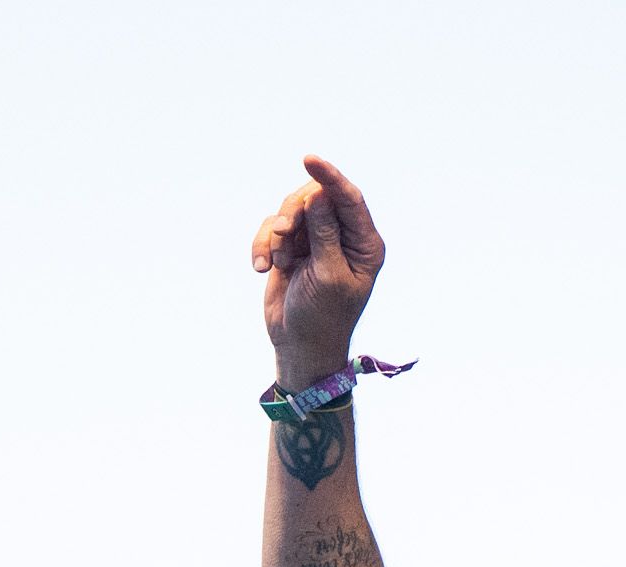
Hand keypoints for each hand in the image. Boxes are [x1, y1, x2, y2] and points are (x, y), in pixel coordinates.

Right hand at [252, 155, 385, 380]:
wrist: (299, 346)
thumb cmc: (322, 318)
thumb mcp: (326, 275)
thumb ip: (324, 233)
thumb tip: (320, 194)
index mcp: (365, 244)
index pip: (349, 199)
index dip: (329, 177)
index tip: (310, 160)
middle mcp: (344, 237)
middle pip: (316, 198)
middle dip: (294, 214)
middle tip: (283, 235)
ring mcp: (317, 240)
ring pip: (290, 211)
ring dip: (276, 235)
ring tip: (277, 262)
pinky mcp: (292, 247)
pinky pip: (272, 229)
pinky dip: (263, 245)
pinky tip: (260, 268)